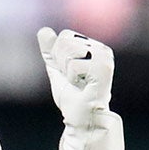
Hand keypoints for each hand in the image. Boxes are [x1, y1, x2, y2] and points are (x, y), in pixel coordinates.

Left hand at [37, 27, 122, 149]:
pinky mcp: (104, 69)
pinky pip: (74, 64)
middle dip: (62, 63)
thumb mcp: (57, 70)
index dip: (59, 57)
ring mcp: (105, 58)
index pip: (65, 36)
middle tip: (74, 81)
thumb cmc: (72, 97)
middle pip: (65, 40)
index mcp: (94, 47)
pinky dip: (73, 78)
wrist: (82, 119)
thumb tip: (43, 30)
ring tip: (79, 84)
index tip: (70, 74)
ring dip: (68, 71)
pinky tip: (84, 87)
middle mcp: (102, 50)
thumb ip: (51, 51)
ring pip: (69, 50)